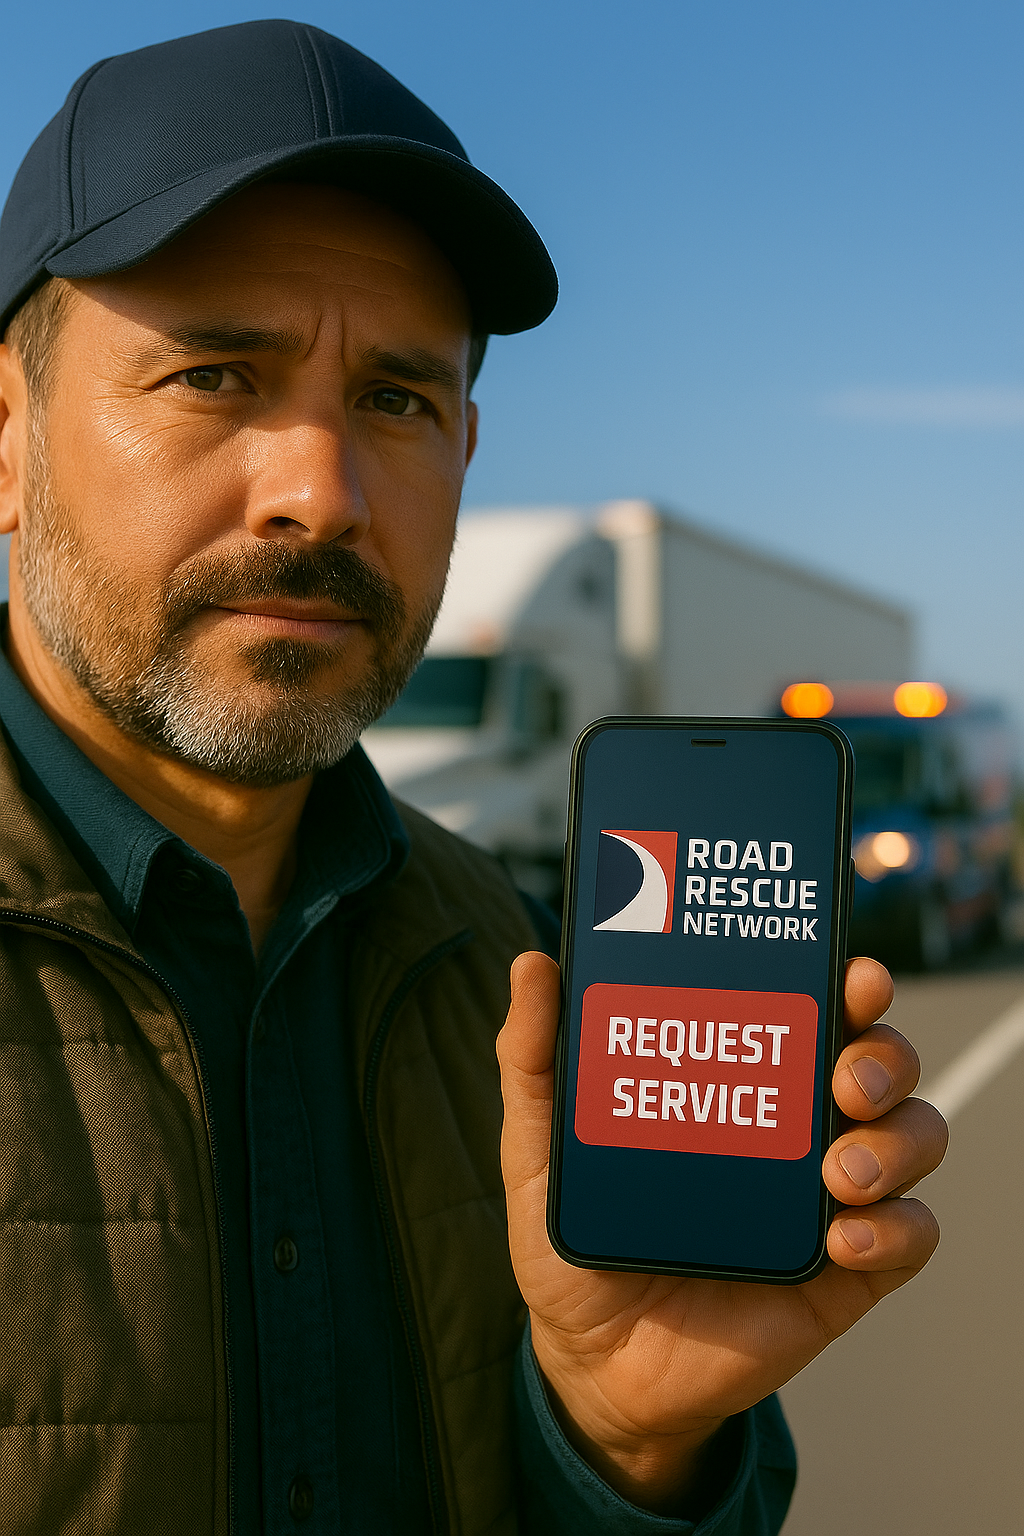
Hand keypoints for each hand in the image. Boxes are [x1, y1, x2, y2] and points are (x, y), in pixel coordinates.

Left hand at [496, 954, 946, 1514]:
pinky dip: (895, 1229)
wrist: (593, 1363)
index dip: (846, 982)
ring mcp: (828, 1195)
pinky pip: (910, 1236)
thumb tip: (533, 965)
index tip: (851, 975)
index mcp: (738, 1074)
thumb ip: (535, 1058)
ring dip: (895, 1139)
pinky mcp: (848, 1271)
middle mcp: (796, 1121)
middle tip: (844, 1077)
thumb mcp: (541, 1147)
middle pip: (880, 1060)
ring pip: (912, 1135)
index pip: (809, 1006)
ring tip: (840, 1171)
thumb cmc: (576, 1239)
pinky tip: (844, 1239)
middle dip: (882, 1055)